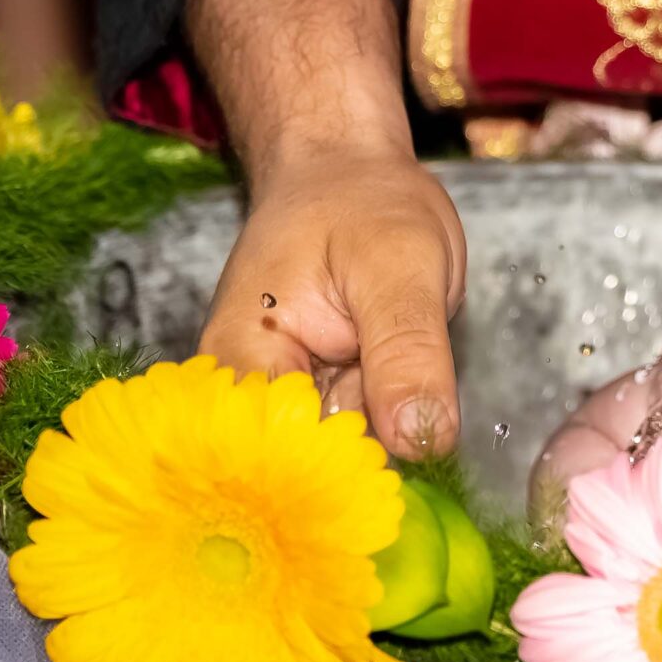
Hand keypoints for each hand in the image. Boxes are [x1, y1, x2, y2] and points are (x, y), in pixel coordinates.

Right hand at [200, 150, 465, 455]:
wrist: (345, 175)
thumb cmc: (363, 203)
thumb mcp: (400, 264)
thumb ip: (408, 351)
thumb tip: (421, 444)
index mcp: (240, 361)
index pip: (274, 463)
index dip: (332, 486)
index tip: (387, 480)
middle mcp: (245, 396)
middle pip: (303, 475)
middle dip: (363, 462)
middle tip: (395, 393)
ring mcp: (281, 404)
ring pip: (334, 464)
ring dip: (378, 445)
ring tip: (385, 370)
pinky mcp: (314, 406)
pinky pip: (347, 444)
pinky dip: (379, 434)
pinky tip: (386, 398)